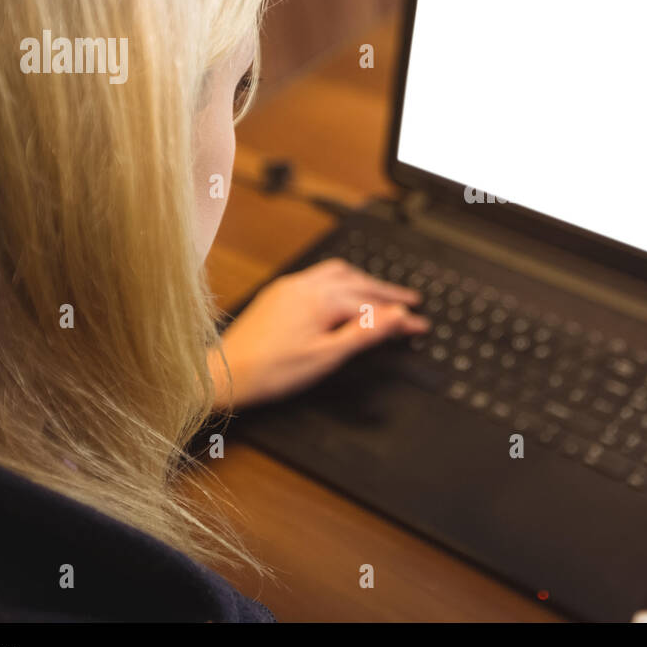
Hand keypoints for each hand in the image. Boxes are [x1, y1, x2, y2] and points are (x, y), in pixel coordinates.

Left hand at [209, 259, 428, 410]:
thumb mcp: (327, 356)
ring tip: (381, 293)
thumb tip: (396, 317)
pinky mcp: (279, 293)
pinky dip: (341, 281)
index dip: (399, 317)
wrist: (226, 373)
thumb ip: (364, 333)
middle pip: (359, 282)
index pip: (372, 305)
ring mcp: (291, 286)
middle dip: (387, 293)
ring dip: (364, 281)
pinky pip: (318, 276)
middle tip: (411, 302)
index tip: (419, 325)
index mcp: (322, 299)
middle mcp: (307, 284)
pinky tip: (341, 293)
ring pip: (338, 273)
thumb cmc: (272, 370)